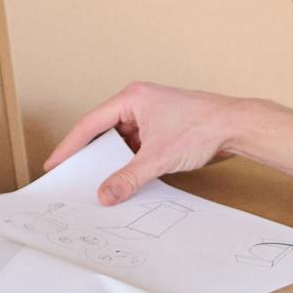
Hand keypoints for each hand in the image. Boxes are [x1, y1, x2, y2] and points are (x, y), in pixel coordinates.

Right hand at [41, 80, 246, 204]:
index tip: (55, 164)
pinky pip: (137, 148)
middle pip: (103, 133)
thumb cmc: (202, 127)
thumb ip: (128, 178)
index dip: (69, 146)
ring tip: (99, 182)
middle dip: (90, 156)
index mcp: (131, 98)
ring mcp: (152, 117)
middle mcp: (139, 103)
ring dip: (112, 162)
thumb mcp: (158, 158)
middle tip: (72, 176)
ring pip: (121, 142)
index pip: (89, 124)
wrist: (237, 127)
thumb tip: (106, 194)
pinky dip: (130, 163)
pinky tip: (126, 180)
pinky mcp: (163, 130)